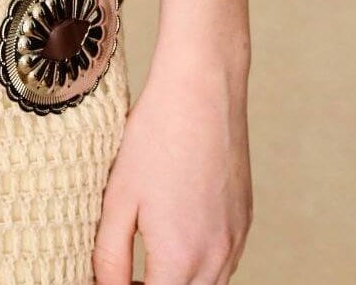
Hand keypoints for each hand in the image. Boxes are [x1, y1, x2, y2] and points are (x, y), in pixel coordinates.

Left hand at [91, 50, 253, 283]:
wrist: (203, 90)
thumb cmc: (156, 137)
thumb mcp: (118, 198)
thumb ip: (110, 256)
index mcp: (181, 259)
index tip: (112, 280)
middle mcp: (217, 258)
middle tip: (126, 274)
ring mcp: (236, 241)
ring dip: (179, 282)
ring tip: (147, 261)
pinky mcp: (245, 221)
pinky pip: (224, 263)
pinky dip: (200, 265)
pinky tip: (175, 237)